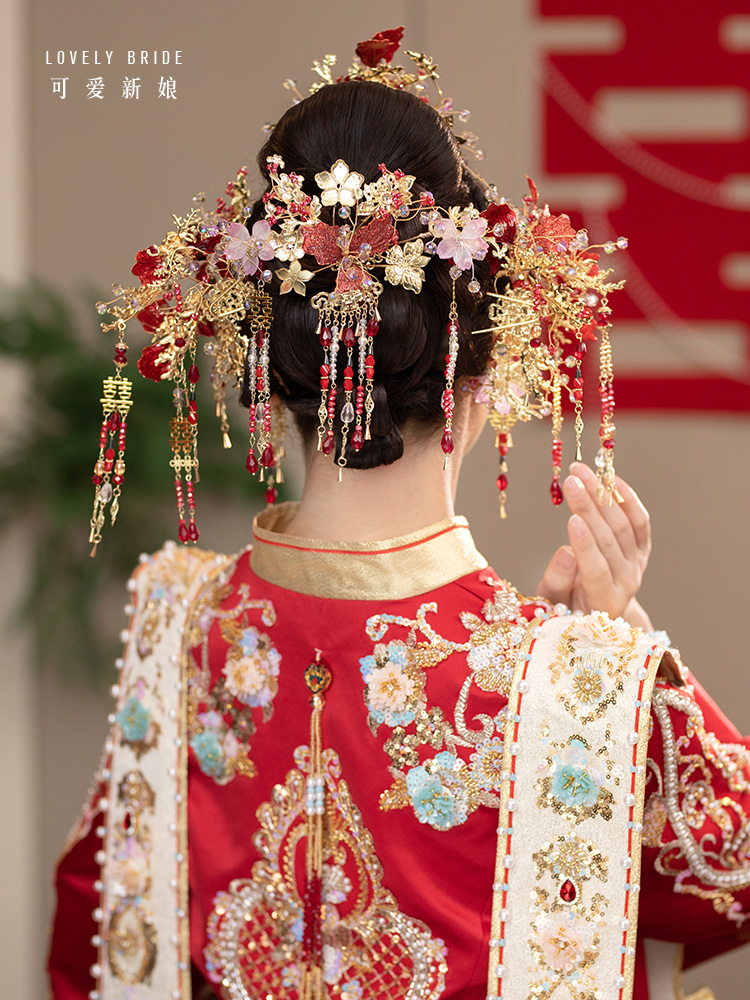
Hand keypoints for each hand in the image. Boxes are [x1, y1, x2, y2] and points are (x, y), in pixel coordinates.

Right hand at [536, 462, 651, 623]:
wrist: (596, 611)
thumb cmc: (566, 609)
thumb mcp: (551, 603)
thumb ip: (557, 581)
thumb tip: (565, 552)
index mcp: (604, 602)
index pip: (598, 571)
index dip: (586, 546)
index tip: (571, 519)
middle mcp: (627, 583)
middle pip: (611, 542)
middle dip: (590, 509)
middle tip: (571, 481)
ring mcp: (637, 565)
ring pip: (624, 525)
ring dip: (602, 495)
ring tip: (580, 472)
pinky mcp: (642, 550)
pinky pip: (640, 521)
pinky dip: (626, 498)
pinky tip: (609, 479)